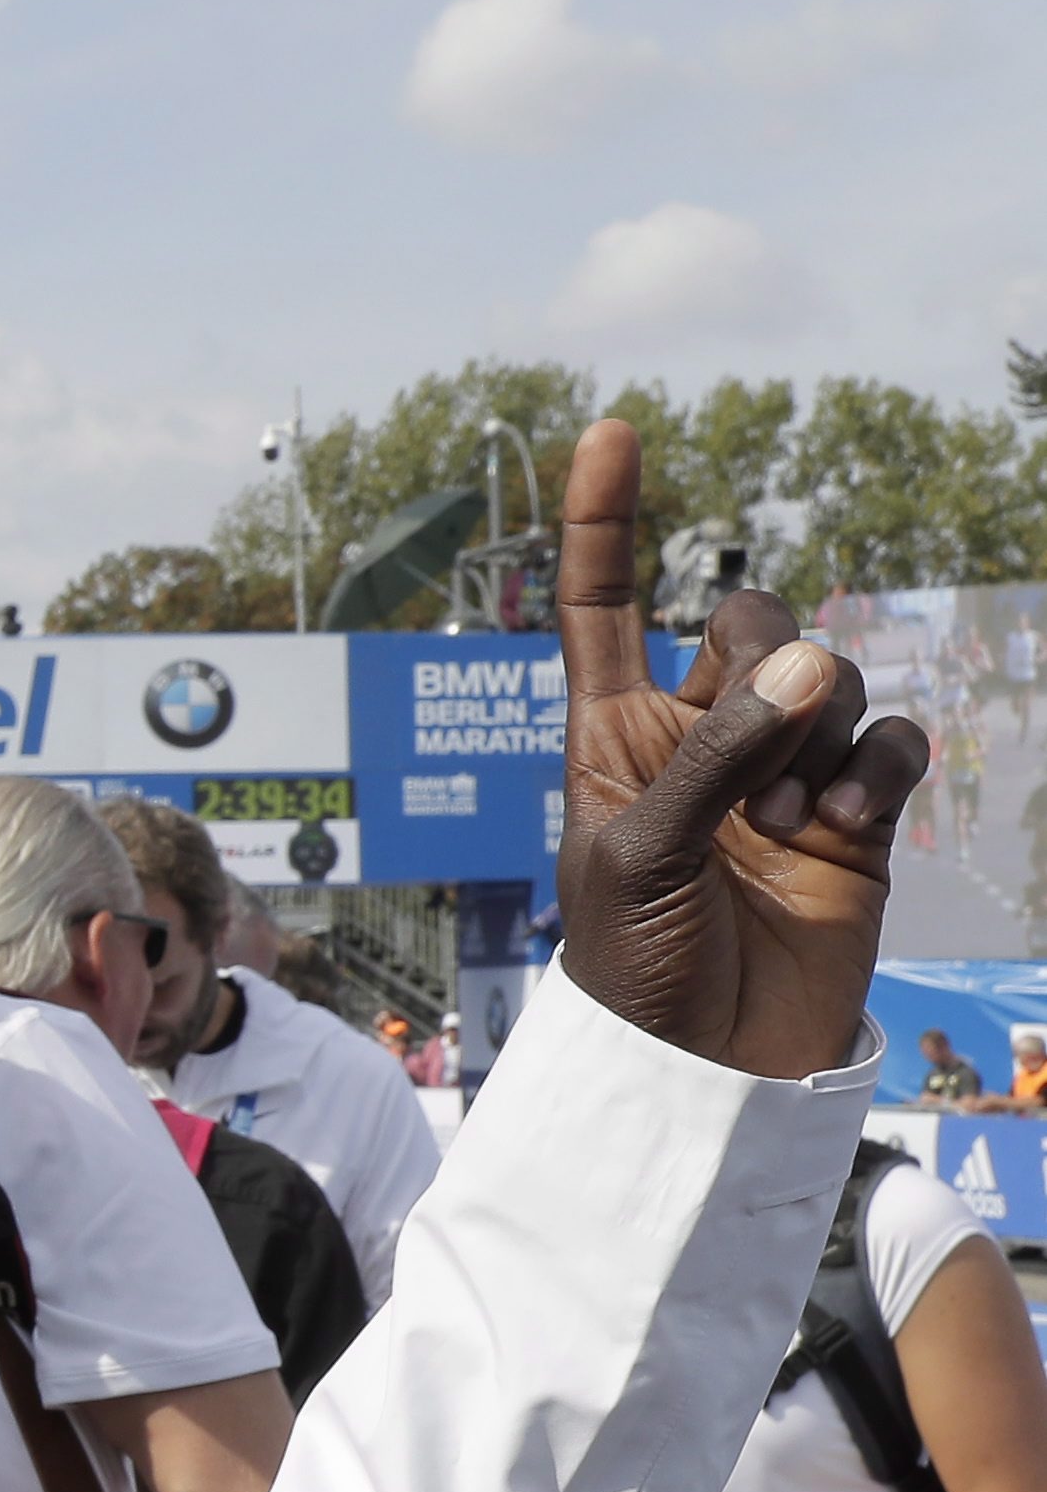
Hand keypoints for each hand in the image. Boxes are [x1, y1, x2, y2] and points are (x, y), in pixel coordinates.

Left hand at [554, 417, 924, 1078]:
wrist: (709, 1062)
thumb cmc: (639, 967)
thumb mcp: (640, 859)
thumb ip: (713, 756)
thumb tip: (799, 667)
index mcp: (612, 734)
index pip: (602, 603)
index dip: (602, 520)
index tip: (610, 429)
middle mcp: (698, 734)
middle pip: (751, 621)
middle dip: (764, 668)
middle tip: (750, 769)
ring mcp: (781, 768)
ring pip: (827, 676)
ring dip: (814, 740)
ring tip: (781, 827)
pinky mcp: (854, 809)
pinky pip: (890, 737)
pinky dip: (875, 768)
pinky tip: (842, 823)